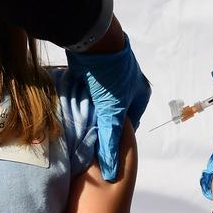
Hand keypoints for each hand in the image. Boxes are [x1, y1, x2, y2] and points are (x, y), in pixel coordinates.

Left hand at [66, 32, 150, 181]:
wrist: (93, 39)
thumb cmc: (110, 75)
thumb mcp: (111, 110)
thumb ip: (110, 140)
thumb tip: (111, 173)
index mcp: (140, 92)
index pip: (129, 124)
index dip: (116, 137)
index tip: (101, 149)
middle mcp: (129, 83)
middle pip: (114, 112)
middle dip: (101, 123)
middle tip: (86, 138)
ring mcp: (111, 74)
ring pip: (100, 100)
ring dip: (90, 110)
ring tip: (77, 123)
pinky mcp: (94, 68)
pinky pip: (89, 89)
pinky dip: (82, 97)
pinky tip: (72, 106)